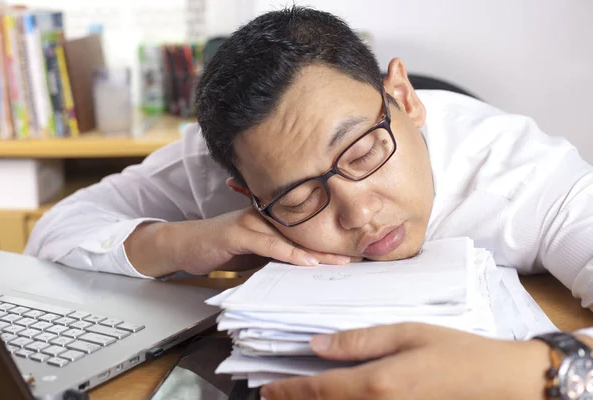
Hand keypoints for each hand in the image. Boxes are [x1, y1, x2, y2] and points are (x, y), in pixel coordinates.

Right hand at [126, 207, 360, 276]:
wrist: (186, 244)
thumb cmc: (223, 246)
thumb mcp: (257, 253)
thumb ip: (279, 254)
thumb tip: (307, 267)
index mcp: (271, 217)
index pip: (306, 228)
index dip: (329, 240)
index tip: (353, 252)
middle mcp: (263, 214)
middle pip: (305, 229)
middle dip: (331, 245)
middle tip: (358, 256)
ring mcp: (250, 221)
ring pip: (290, 235)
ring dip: (317, 251)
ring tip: (340, 262)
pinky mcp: (236, 231)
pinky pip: (268, 243)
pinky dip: (288, 254)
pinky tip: (306, 263)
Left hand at [261, 323, 549, 399]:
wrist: (499, 383)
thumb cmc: (455, 352)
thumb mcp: (407, 333)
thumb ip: (360, 340)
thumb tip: (318, 344)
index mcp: (377, 384)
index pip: (319, 390)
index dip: (289, 390)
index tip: (266, 390)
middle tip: (271, 396)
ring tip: (295, 398)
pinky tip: (335, 398)